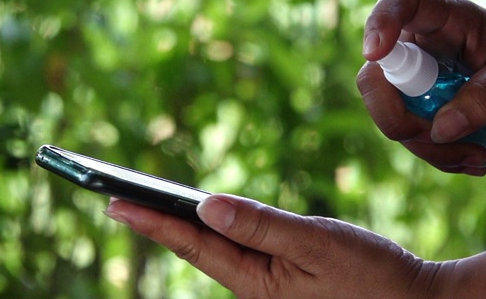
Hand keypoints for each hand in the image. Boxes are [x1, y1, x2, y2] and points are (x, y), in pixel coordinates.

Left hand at [105, 194, 442, 297]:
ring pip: (213, 250)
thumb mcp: (316, 244)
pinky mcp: (280, 278)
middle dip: (154, 223)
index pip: (192, 243)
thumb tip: (206, 203)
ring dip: (179, 226)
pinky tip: (203, 218)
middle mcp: (252, 285)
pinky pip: (236, 251)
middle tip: (116, 199)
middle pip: (195, 248)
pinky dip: (213, 231)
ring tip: (146, 206)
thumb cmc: (370, 275)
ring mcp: (265, 284)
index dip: (151, 221)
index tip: (115, 200)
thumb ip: (260, 225)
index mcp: (255, 280)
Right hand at [357, 0, 485, 174]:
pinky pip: (405, 135)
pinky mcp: (412, 106)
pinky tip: (468, 159)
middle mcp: (416, 45)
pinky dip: (433, 154)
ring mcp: (409, 78)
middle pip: (376, 76)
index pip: (401, 1)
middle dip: (398, 117)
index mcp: (444, 17)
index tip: (375, 53)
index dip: (380, 21)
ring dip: (426, 145)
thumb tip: (442, 129)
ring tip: (478, 157)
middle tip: (439, 136)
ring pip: (388, 114)